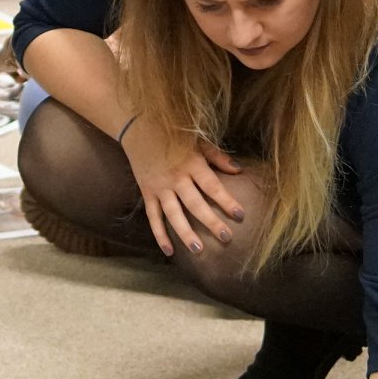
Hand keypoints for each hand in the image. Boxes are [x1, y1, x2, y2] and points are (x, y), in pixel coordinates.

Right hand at [119, 117, 244, 255]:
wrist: (137, 127)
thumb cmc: (174, 134)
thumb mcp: (198, 140)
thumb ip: (218, 157)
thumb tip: (239, 171)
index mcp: (192, 163)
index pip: (212, 186)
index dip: (226, 201)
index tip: (241, 215)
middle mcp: (176, 178)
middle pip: (195, 204)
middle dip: (211, 221)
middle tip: (226, 238)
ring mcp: (160, 187)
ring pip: (173, 214)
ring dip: (185, 233)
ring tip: (199, 249)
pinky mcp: (147, 192)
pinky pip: (153, 217)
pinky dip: (160, 235)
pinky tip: (169, 251)